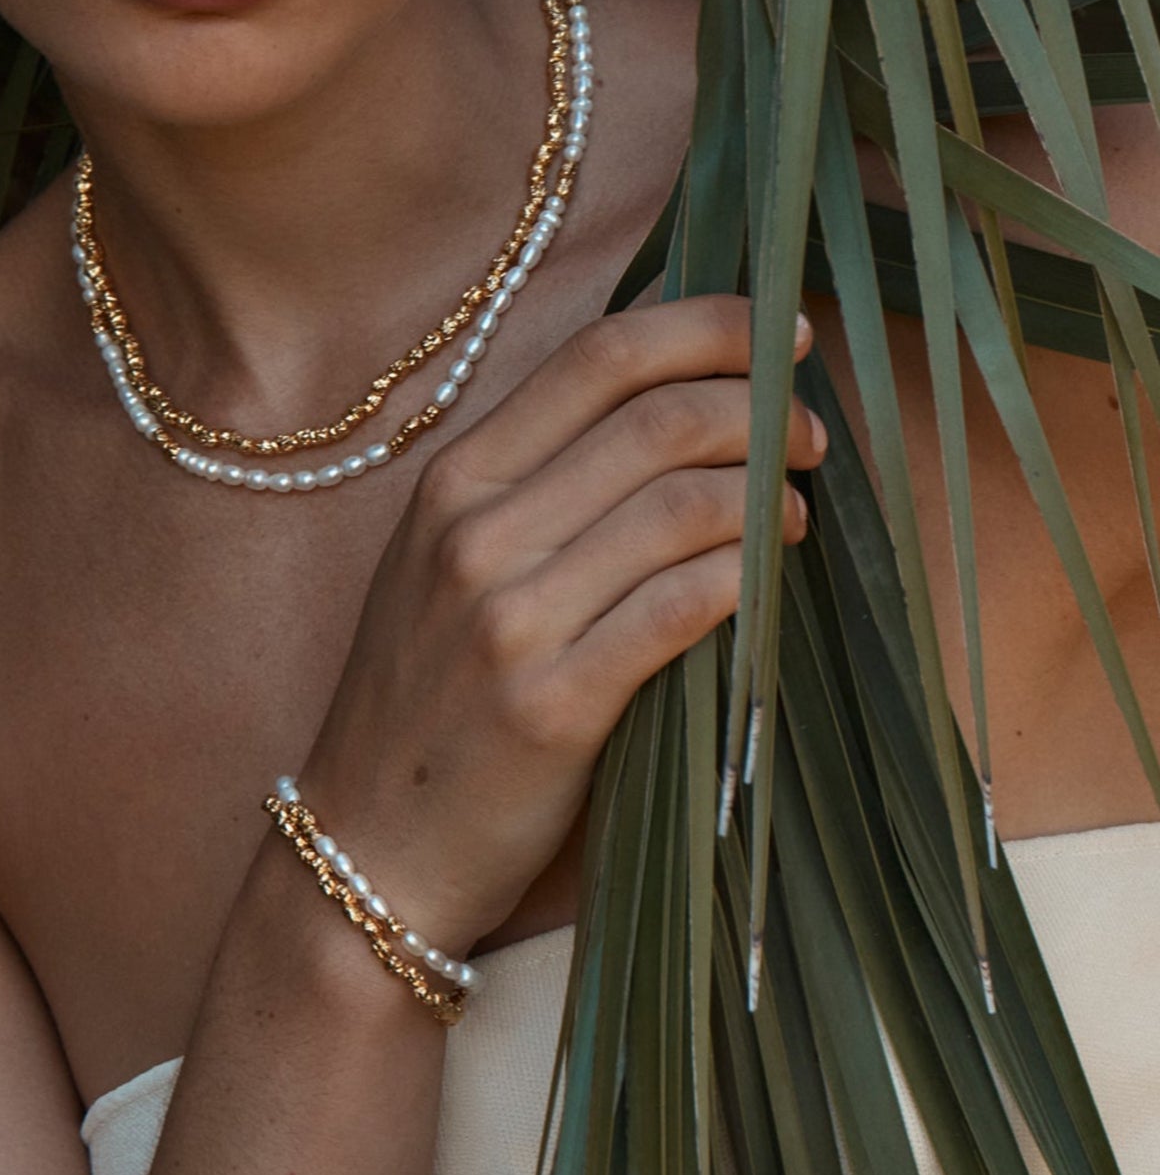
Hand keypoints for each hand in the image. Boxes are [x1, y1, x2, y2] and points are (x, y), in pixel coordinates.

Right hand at [296, 295, 823, 955]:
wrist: (366, 846)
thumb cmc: (427, 695)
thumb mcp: (446, 562)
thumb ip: (539, 483)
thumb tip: (678, 405)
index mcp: (455, 481)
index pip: (596, 358)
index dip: (702, 328)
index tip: (776, 331)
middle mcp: (476, 533)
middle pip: (652, 419)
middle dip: (757, 407)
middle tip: (808, 429)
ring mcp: (510, 619)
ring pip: (677, 506)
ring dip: (763, 495)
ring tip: (797, 509)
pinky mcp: (553, 706)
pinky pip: (678, 607)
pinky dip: (742, 575)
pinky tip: (767, 576)